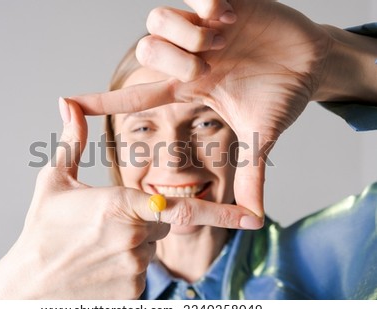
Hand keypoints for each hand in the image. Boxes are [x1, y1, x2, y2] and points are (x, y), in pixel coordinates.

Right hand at [0, 98, 259, 298]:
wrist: (28, 287)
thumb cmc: (40, 231)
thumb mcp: (54, 182)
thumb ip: (73, 143)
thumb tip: (68, 104)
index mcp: (119, 204)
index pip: (180, 205)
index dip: (219, 211)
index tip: (252, 217)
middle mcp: (133, 237)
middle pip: (162, 222)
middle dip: (144, 218)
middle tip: (106, 223)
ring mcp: (134, 268)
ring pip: (150, 248)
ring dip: (132, 244)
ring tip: (95, 247)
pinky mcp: (132, 293)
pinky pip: (141, 273)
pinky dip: (126, 267)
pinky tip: (98, 267)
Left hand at [69, 0, 332, 218]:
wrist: (310, 64)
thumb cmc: (280, 98)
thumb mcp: (260, 139)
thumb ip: (250, 175)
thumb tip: (254, 218)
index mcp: (189, 90)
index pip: (135, 97)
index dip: (101, 101)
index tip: (67, 104)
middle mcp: (188, 59)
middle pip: (144, 53)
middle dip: (171, 62)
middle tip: (206, 69)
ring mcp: (202, 30)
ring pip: (157, 22)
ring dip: (188, 35)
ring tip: (221, 39)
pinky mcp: (222, 2)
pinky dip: (208, 6)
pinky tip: (231, 17)